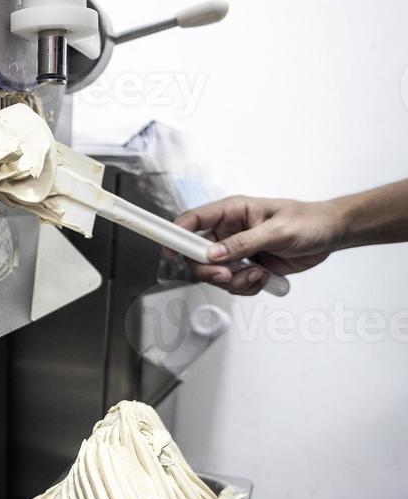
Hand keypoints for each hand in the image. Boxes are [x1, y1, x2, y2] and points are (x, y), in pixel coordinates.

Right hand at [168, 196, 343, 294]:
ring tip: (259, 275)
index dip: (177, 234)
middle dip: (210, 270)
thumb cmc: (307, 222)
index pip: (194, 220)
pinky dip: (246, 287)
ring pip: (215, 274)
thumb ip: (243, 243)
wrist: (329, 235)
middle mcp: (229, 231)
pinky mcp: (247, 267)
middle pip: (198, 255)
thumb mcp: (276, 231)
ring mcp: (237, 250)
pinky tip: (264, 278)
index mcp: (232, 211)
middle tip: (228, 276)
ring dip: (235, 282)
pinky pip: (233, 285)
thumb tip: (214, 253)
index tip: (170, 251)